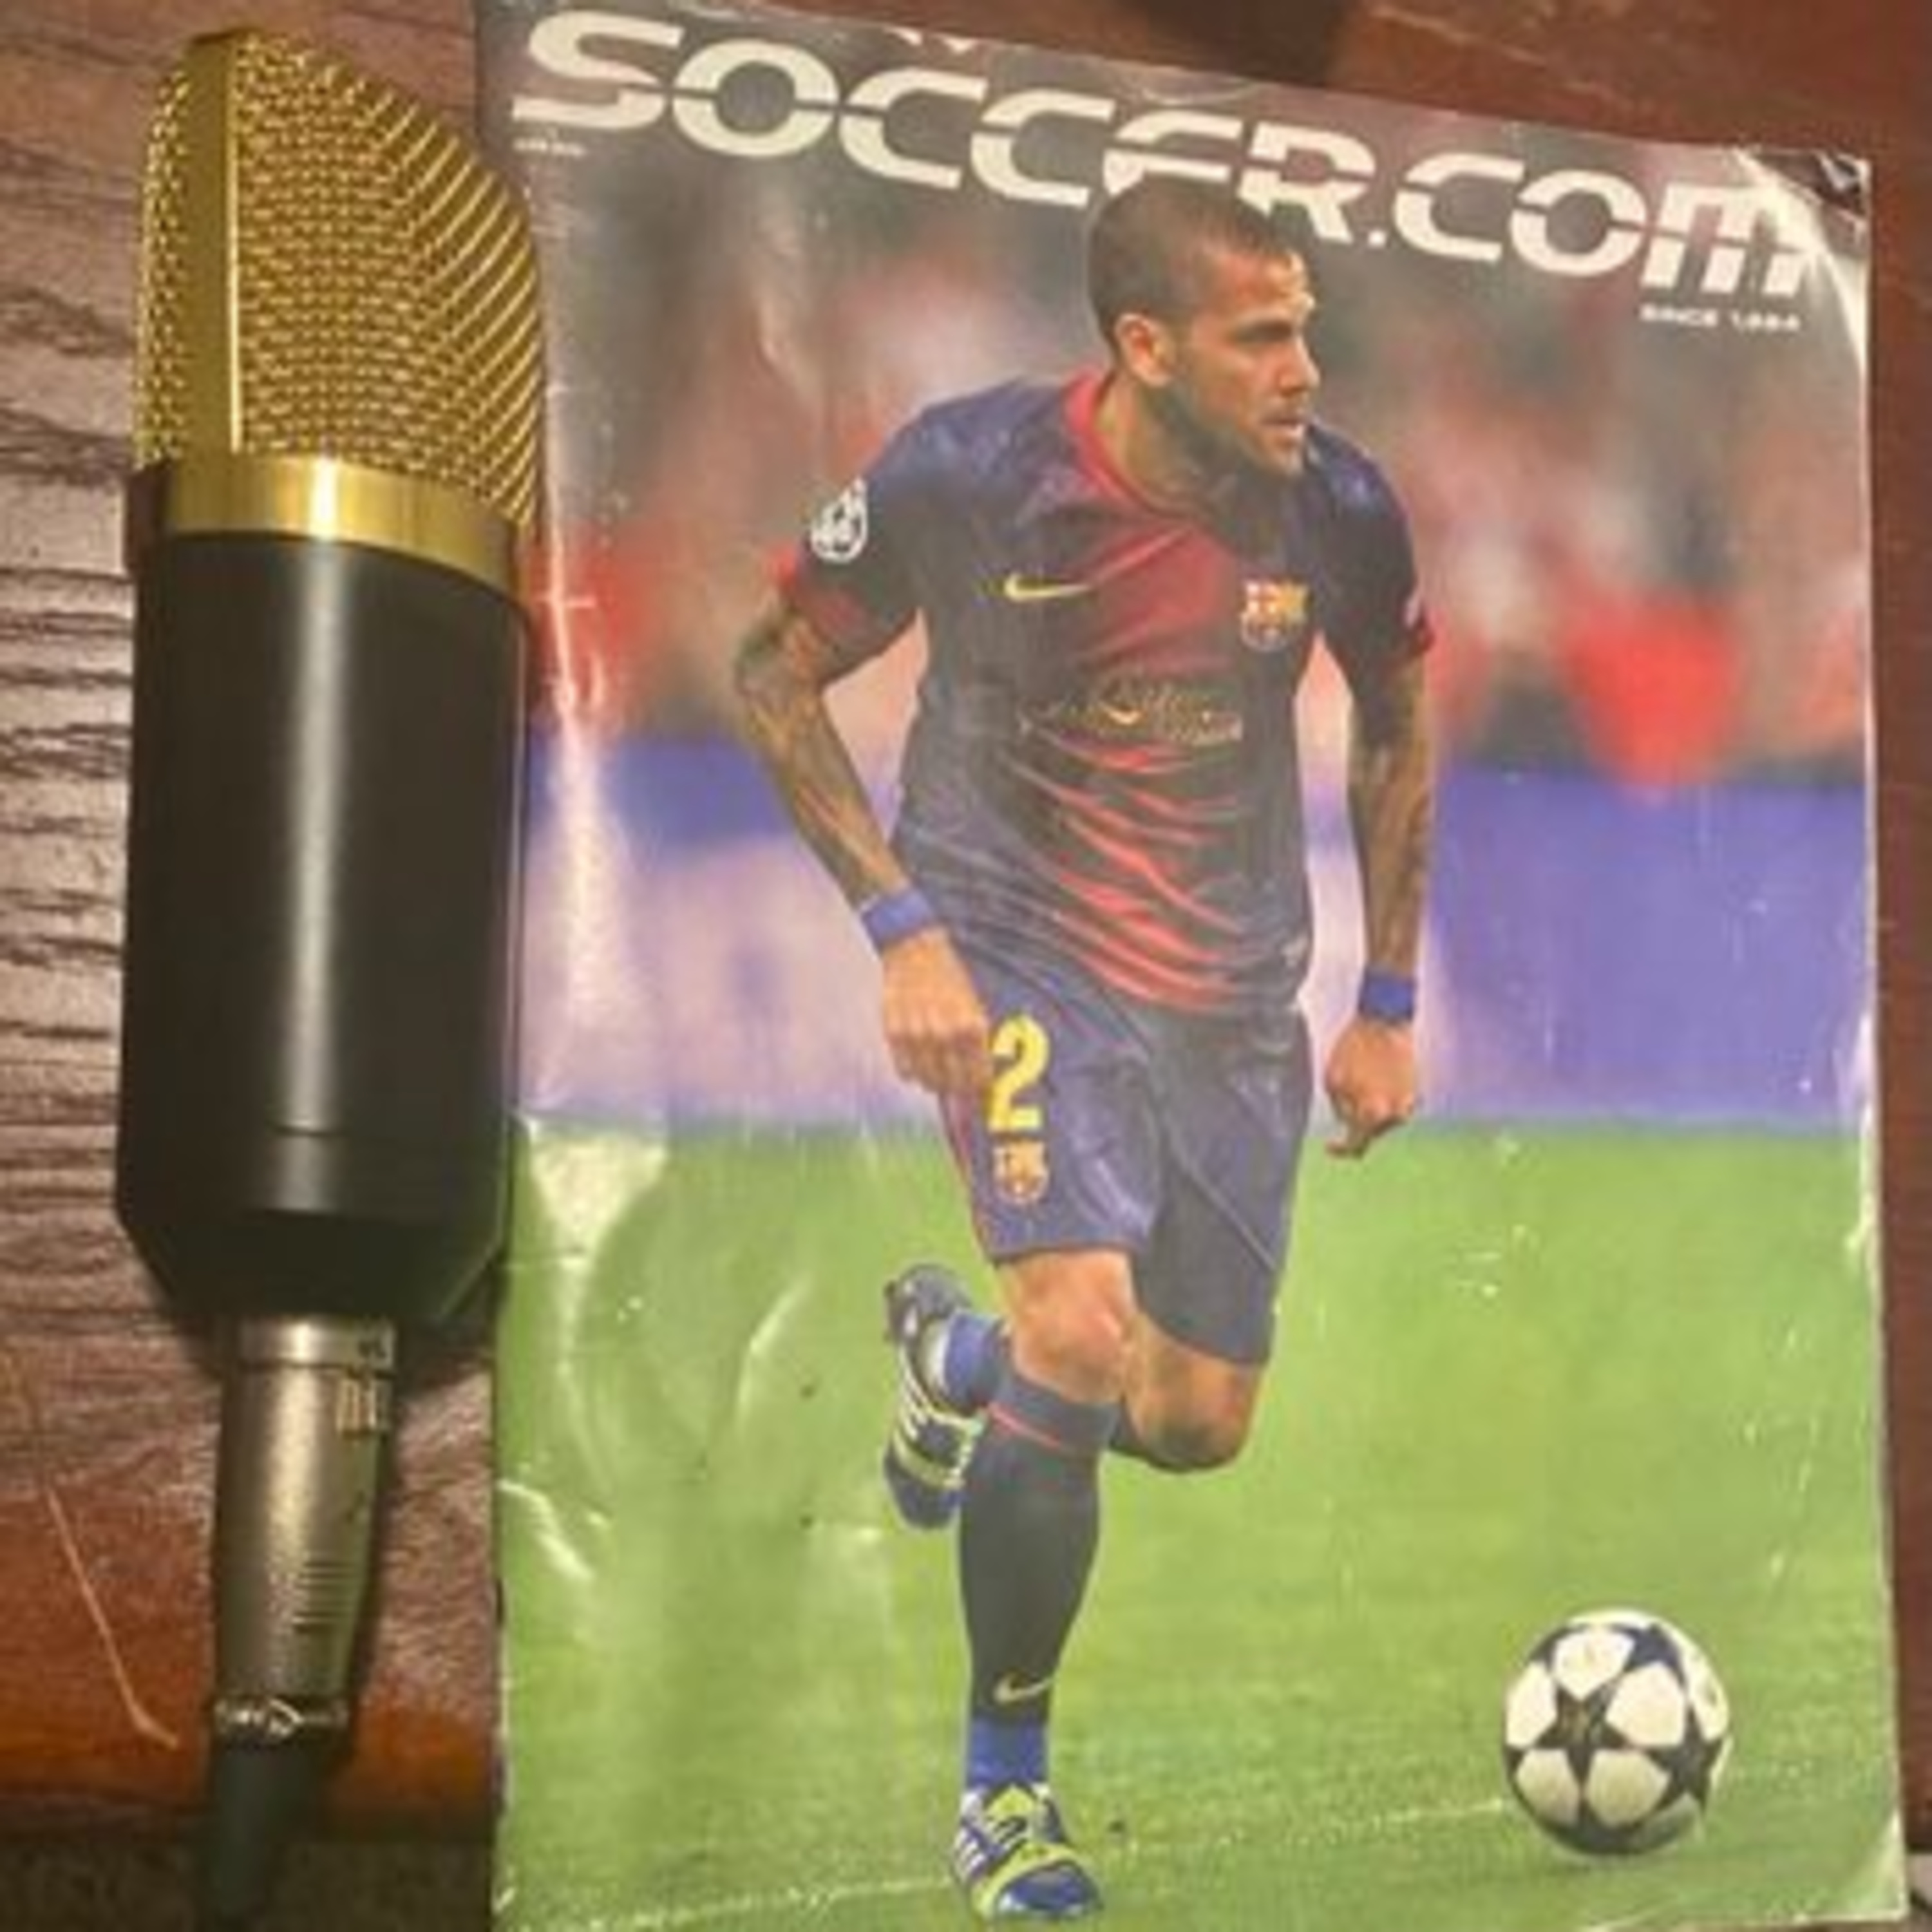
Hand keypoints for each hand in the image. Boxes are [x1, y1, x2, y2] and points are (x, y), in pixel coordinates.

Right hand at [880, 928, 990, 1099]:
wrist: (915, 952)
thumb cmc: (950, 980)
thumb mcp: (974, 1008)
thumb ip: (977, 1046)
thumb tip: (983, 1084)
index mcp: (972, 1026)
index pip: (979, 1078)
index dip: (980, 1092)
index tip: (981, 1098)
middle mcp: (945, 1034)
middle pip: (954, 1085)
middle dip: (959, 1090)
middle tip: (959, 1086)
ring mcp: (918, 1035)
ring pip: (928, 1082)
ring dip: (934, 1081)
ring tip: (937, 1067)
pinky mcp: (894, 1034)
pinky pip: (904, 1072)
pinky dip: (912, 1072)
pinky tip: (918, 1058)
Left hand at [1323, 1016, 1418, 1158]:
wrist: (1383, 1022)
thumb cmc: (1354, 1048)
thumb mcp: (1332, 1081)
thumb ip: (1340, 1110)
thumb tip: (1347, 1124)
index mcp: (1372, 1114)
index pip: (1356, 1146)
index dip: (1340, 1150)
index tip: (1330, 1145)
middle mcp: (1395, 1115)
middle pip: (1370, 1133)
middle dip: (1356, 1122)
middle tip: (1346, 1097)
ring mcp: (1409, 1104)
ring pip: (1384, 1120)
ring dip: (1371, 1109)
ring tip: (1362, 1078)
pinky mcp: (1416, 1093)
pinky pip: (1395, 1106)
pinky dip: (1384, 1099)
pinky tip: (1376, 1076)